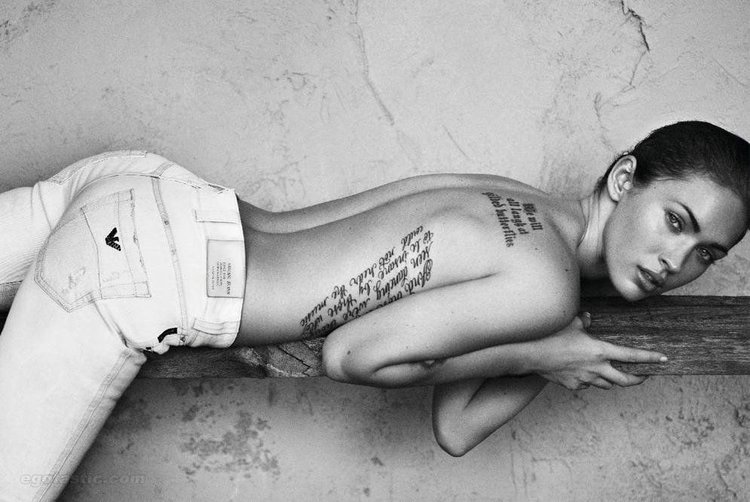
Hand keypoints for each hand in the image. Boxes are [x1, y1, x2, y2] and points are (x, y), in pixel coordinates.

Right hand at [533, 312, 666, 390]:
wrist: (531, 356)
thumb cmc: (551, 337)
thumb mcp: (570, 323)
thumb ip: (583, 321)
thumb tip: (588, 319)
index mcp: (600, 351)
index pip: (631, 356)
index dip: (650, 358)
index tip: (663, 359)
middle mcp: (597, 368)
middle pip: (626, 380)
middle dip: (639, 378)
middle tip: (645, 375)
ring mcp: (585, 379)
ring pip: (608, 385)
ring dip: (614, 380)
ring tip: (616, 375)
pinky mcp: (574, 386)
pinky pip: (588, 385)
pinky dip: (592, 380)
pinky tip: (587, 374)